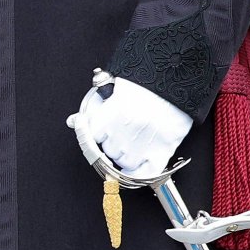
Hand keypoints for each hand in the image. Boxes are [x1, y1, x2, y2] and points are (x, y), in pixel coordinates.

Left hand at [72, 74, 192, 179]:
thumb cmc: (148, 81)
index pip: (93, 136)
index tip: (104, 131)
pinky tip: (140, 165)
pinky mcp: (162, 151)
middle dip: (115, 143)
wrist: (176, 77)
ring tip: (138, 140)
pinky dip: (141, 173)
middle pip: (109, 150)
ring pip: (125, 163)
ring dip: (128, 156)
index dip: (100, 133)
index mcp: (111, 115)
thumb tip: (74, 121)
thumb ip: (95, 109)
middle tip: (127, 131)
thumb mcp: (116, 88)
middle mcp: (124, 132)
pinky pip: (145, 173)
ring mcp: (143, 144)